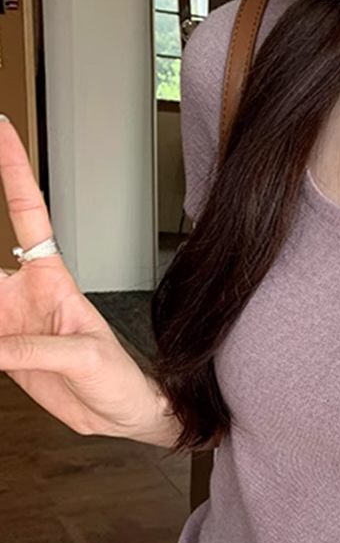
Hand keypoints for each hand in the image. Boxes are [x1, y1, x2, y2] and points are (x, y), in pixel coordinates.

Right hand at [0, 116, 165, 439]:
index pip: (28, 213)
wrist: (124, 414)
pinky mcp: (0, 352)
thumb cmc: (120, 376)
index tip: (2, 128)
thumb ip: (32, 351)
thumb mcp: (86, 357)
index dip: (13, 171)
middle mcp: (23, 294)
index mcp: (53, 280)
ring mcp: (8, 322)